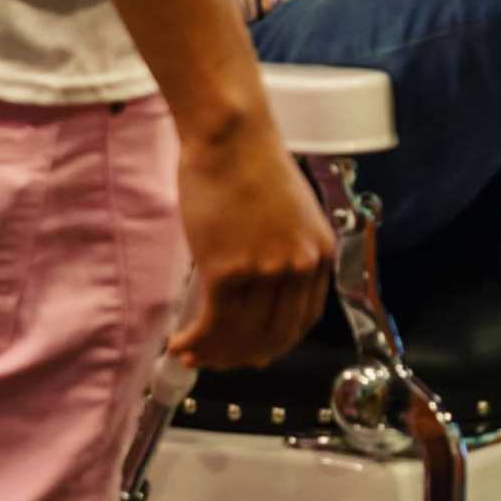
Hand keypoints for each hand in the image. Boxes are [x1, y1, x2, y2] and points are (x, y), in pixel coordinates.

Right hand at [170, 111, 333, 368]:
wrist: (231, 139)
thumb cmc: (252, 168)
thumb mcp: (290, 216)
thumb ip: (284, 253)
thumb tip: (258, 293)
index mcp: (320, 254)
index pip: (302, 322)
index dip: (273, 345)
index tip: (251, 354)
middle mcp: (299, 267)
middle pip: (271, 336)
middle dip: (238, 356)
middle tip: (213, 361)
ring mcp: (265, 271)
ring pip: (238, 335)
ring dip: (211, 353)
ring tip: (190, 354)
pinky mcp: (229, 270)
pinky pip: (212, 324)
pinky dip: (194, 342)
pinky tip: (179, 344)